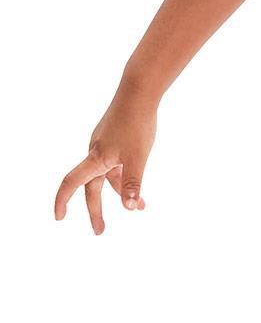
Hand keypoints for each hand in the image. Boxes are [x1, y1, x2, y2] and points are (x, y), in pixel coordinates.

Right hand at [54, 84, 157, 233]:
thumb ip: (133, 182)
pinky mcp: (115, 136)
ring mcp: (104, 143)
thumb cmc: (137, 123)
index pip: (71, 183)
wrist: (139, 92)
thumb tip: (130, 207)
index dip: (62, 201)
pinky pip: (115, 162)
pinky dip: (124, 174)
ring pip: (107, 174)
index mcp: (96, 158)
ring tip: (140, 204)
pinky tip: (137, 177)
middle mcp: (95, 152)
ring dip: (119, 190)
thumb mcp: (137, 157)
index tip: (59, 218)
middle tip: (100, 231)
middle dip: (96, 210)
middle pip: (91, 186)